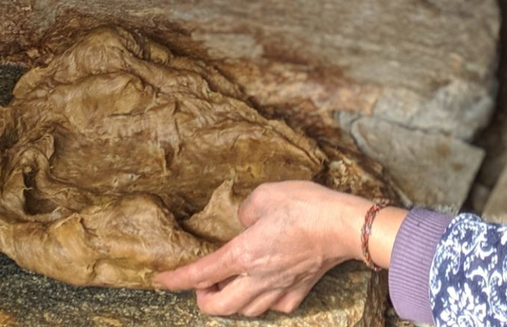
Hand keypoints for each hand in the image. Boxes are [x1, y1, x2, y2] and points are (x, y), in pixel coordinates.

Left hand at [154, 181, 367, 317]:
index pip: (199, 274)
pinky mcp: (299, 291)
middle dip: (202, 299)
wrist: (345, 226)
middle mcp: (257, 278)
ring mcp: (279, 288)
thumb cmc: (306, 206)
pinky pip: (274, 307)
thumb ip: (246, 209)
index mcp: (243, 254)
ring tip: (232, 284)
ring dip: (231, 301)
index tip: (160, 281)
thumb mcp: (267, 195)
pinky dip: (263, 302)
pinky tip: (266, 288)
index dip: (175, 280)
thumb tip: (244, 220)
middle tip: (203, 283)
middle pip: (218, 306)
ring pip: (245, 311)